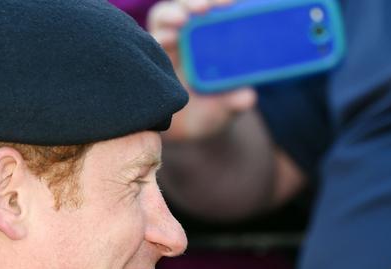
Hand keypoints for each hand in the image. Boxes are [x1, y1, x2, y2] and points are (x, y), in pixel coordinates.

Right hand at [148, 0, 258, 142]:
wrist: (184, 133)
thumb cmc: (208, 112)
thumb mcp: (226, 108)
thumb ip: (236, 101)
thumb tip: (248, 98)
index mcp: (205, 40)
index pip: (207, 11)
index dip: (215, 2)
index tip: (230, 3)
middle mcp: (182, 38)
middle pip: (180, 9)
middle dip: (189, 5)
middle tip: (203, 9)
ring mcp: (162, 50)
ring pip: (161, 21)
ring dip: (170, 17)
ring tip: (180, 24)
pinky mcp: (146, 64)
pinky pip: (143, 48)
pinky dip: (153, 42)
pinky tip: (164, 43)